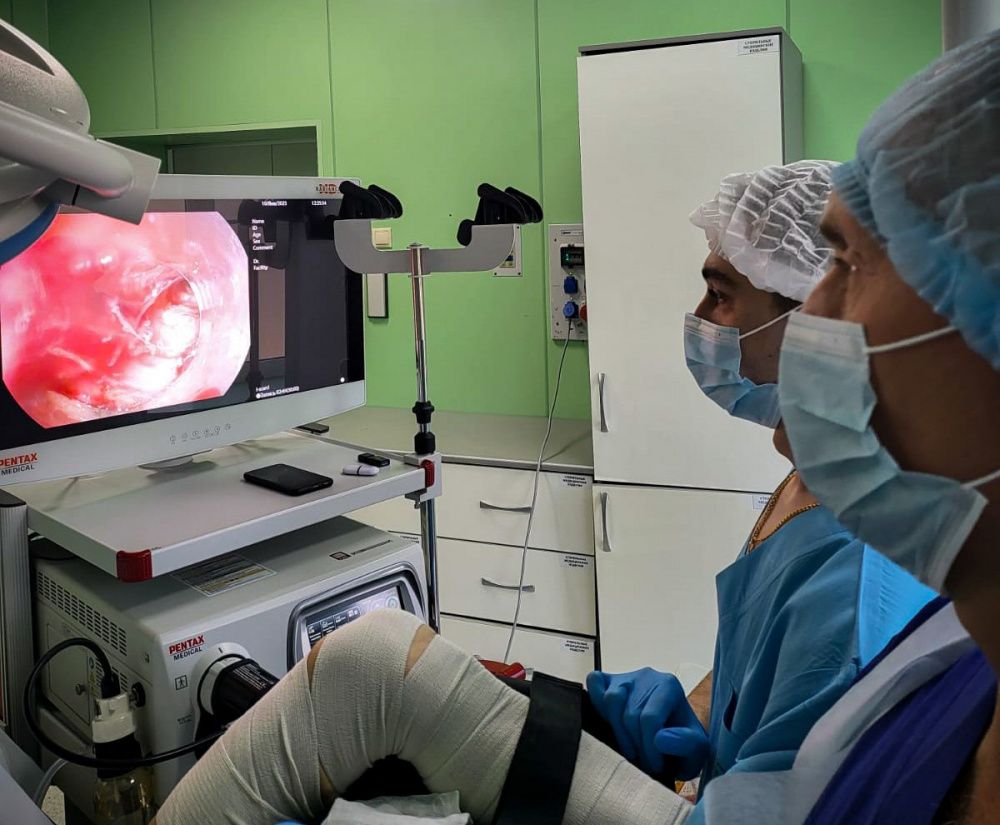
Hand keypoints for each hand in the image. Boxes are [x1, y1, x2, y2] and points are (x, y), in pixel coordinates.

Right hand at [587, 668, 708, 779]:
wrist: (673, 733)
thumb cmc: (683, 740)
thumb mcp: (697, 749)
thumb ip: (686, 743)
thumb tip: (659, 739)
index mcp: (669, 686)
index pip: (650, 718)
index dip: (649, 748)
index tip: (655, 766)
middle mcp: (646, 676)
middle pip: (630, 714)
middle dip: (636, 746)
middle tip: (644, 763)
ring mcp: (625, 677)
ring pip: (611, 700)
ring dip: (618, 732)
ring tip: (630, 748)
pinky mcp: (608, 680)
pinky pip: (594, 682)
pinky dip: (595, 700)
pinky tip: (608, 721)